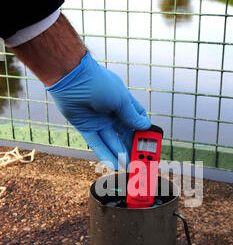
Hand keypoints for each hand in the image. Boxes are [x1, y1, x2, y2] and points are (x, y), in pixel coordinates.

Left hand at [46, 51, 150, 168]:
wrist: (70, 77)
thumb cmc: (98, 82)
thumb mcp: (121, 100)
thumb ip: (132, 116)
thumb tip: (145, 126)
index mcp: (123, 103)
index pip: (137, 119)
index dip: (144, 131)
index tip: (150, 143)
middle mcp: (112, 113)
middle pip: (125, 134)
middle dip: (132, 147)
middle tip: (140, 160)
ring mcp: (99, 121)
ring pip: (112, 141)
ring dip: (120, 154)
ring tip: (128, 166)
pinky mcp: (85, 127)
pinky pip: (96, 143)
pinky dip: (104, 153)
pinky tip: (113, 163)